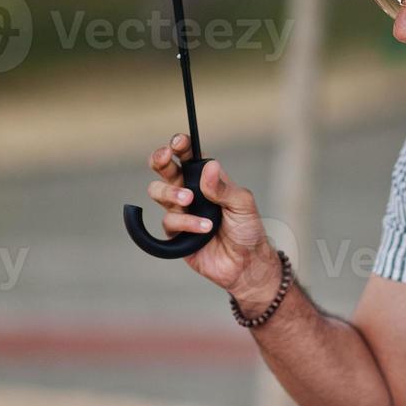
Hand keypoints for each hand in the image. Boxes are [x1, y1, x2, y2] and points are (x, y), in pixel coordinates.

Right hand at [144, 133, 278, 299]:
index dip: (180, 146)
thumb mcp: (243, 204)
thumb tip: (209, 167)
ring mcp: (181, 212)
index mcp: (207, 179)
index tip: (179, 142)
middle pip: (165, 169)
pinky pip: (169, 221)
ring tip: (190, 200)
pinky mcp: (176, 233)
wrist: (246, 263)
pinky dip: (187, 222)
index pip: (189, 156)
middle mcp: (190, 192)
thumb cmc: (247, 230)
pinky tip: (204, 228)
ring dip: (171, 192)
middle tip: (167, 157)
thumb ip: (224, 187)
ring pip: (158, 192)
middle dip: (160, 159)